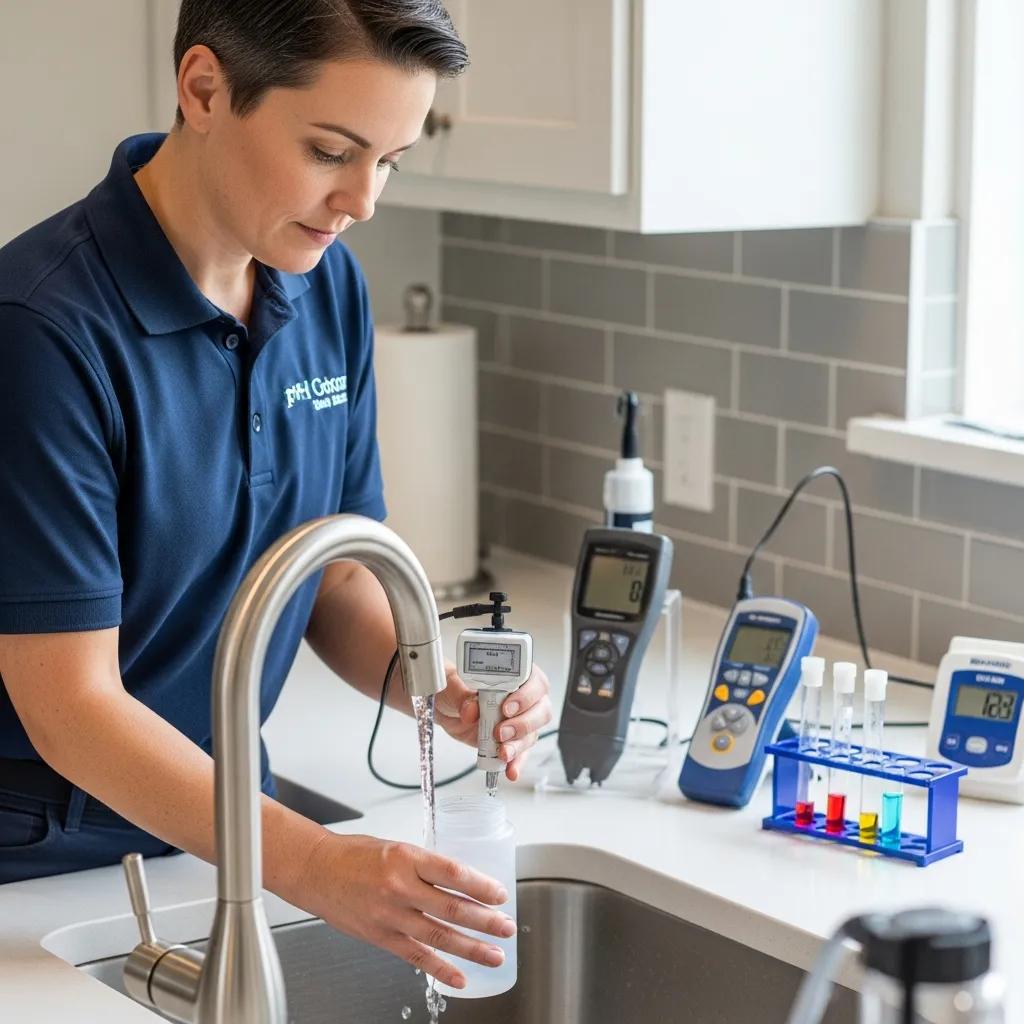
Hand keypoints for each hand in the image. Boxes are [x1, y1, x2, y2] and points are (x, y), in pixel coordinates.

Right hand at [300, 831, 515, 988]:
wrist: (316, 871)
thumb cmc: (355, 855)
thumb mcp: (397, 848)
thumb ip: (425, 866)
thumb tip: (460, 882)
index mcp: (407, 858)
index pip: (453, 873)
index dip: (481, 886)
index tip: (500, 894)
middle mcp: (400, 887)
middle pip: (452, 907)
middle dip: (485, 920)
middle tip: (507, 928)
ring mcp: (390, 916)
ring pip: (439, 936)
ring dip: (471, 948)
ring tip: (494, 955)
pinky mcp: (381, 937)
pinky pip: (416, 957)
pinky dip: (441, 969)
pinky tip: (461, 977)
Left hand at [434, 661, 552, 780]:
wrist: (446, 707)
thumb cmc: (456, 686)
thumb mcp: (453, 684)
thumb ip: (462, 694)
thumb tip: (471, 709)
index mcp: (516, 675)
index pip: (534, 682)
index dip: (526, 695)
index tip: (507, 708)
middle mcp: (524, 697)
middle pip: (540, 710)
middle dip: (523, 724)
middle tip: (500, 732)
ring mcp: (520, 720)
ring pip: (533, 733)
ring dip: (519, 745)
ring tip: (502, 752)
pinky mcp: (512, 740)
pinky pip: (521, 753)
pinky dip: (516, 763)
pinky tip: (511, 771)